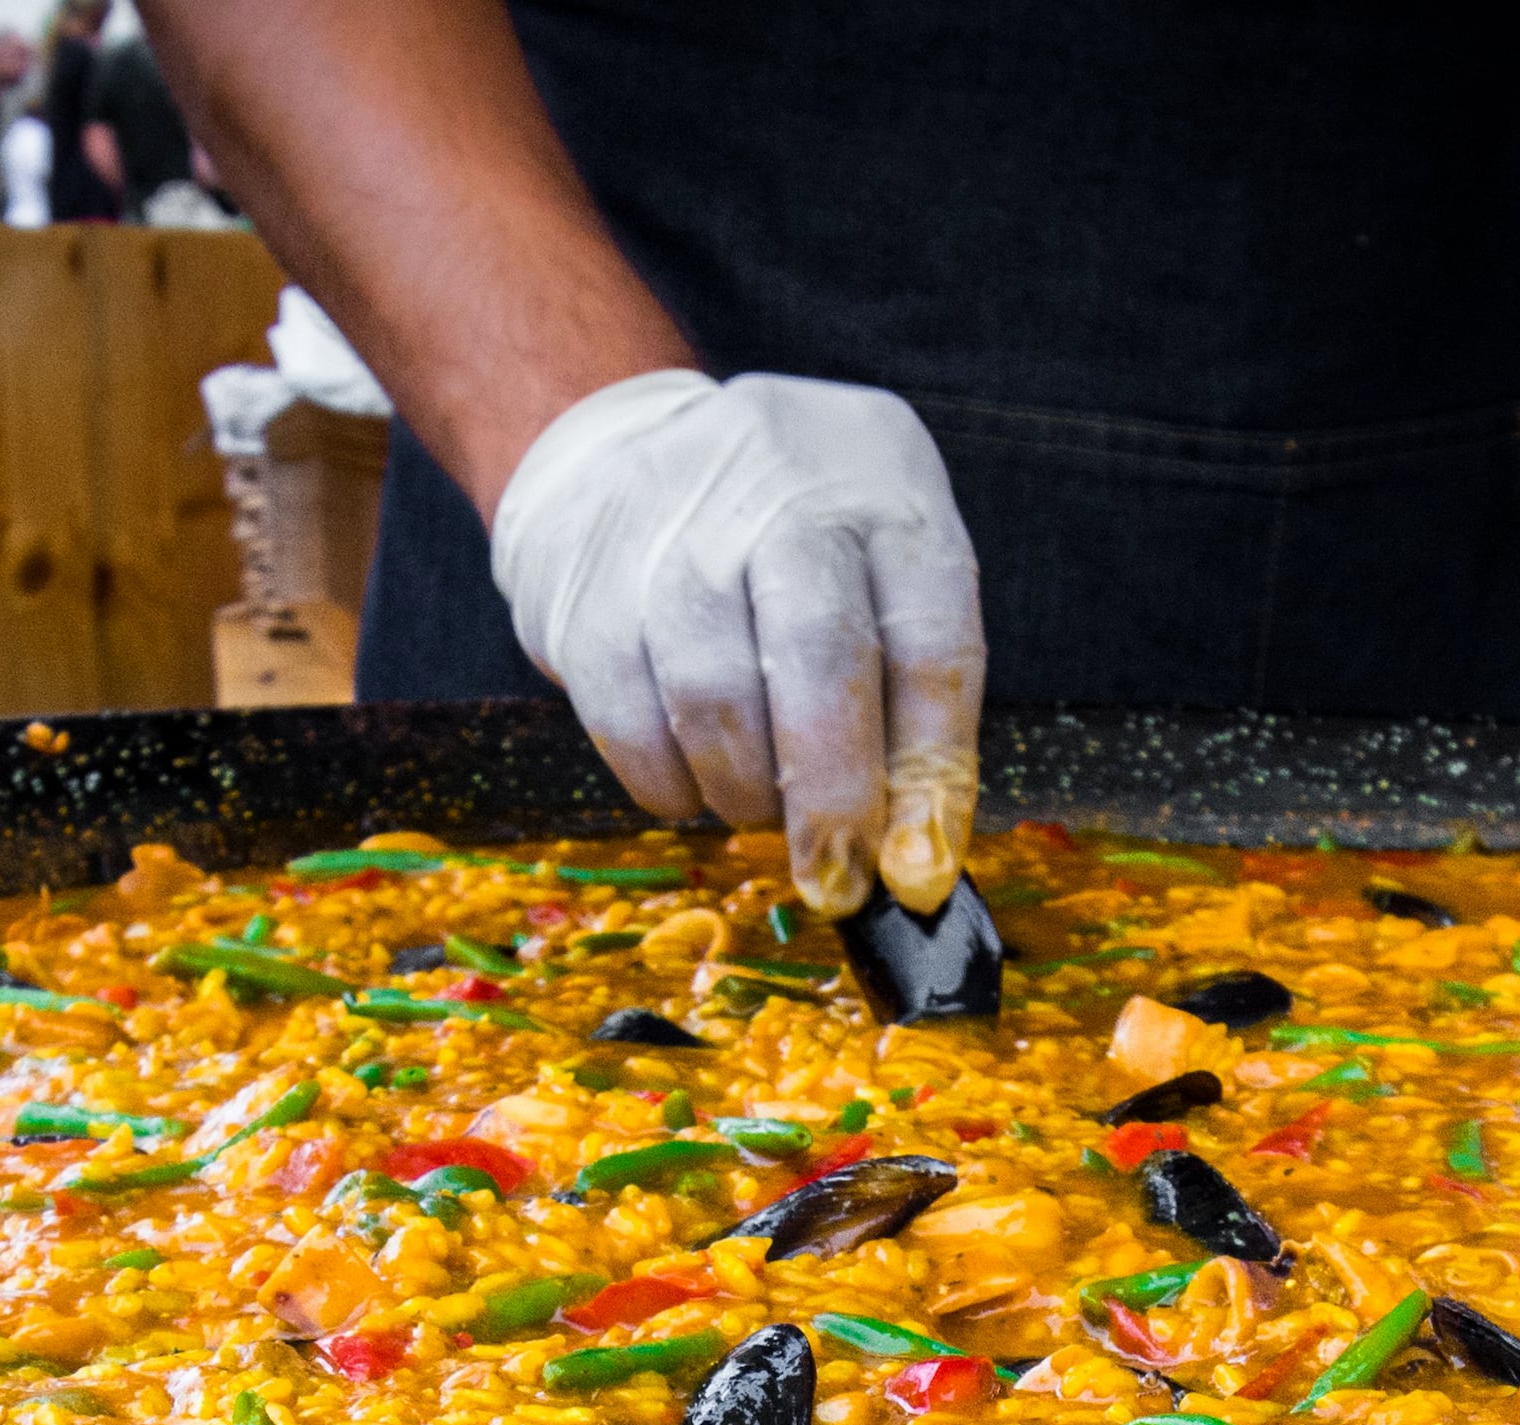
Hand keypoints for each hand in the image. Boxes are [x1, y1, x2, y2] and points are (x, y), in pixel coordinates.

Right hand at [488, 370, 980, 919]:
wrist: (621, 447)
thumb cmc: (783, 542)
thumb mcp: (879, 574)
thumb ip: (907, 703)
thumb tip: (915, 861)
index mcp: (886, 493)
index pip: (932, 641)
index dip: (932, 773)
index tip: (921, 874)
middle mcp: (783, 496)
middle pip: (821, 658)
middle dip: (833, 798)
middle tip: (838, 882)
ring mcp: (674, 534)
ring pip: (716, 698)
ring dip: (747, 792)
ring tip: (758, 802)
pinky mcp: (587, 590)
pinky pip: (629, 721)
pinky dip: (669, 783)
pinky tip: (692, 781)